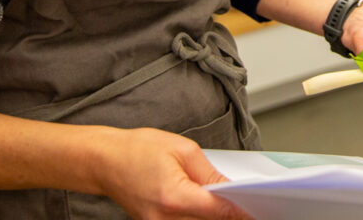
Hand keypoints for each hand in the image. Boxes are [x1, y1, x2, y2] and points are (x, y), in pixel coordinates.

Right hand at [91, 127, 252, 218]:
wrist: (104, 161)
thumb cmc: (138, 149)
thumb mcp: (183, 150)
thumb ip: (210, 174)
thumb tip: (232, 188)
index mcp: (174, 198)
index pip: (218, 211)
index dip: (240, 211)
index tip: (258, 210)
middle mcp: (165, 219)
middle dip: (230, 214)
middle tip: (251, 204)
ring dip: (214, 216)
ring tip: (231, 202)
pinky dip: (199, 217)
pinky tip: (209, 206)